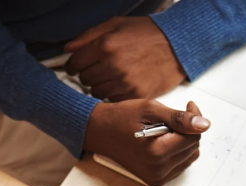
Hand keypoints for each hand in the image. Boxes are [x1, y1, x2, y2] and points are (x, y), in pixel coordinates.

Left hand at [64, 17, 184, 100]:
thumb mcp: (116, 24)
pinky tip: (121, 86)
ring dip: (100, 87)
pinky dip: (114, 95)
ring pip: (97, 93)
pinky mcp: (135, 96)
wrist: (177, 46)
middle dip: (87, 75)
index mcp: (106, 45)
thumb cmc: (147, 33)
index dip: (72, 65)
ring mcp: (125, 83)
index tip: (74, 67)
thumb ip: (89, 35)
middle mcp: (113, 65)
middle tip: (97, 71)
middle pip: (85, 80)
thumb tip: (68, 49)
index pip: (75, 63)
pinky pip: (113, 101)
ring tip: (110, 78)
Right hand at [84, 98, 209, 185]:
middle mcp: (158, 169)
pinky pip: (180, 165)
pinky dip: (178, 152)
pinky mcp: (156, 180)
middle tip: (175, 116)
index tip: (188, 105)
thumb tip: (204, 125)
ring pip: (189, 157)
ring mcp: (157, 177)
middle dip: (190, 130)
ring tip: (168, 130)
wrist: (101, 133)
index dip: (194, 119)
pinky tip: (165, 142)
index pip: (193, 136)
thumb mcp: (151, 109)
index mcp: (156, 152)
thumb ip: (180, 118)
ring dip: (184, 141)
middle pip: (193, 147)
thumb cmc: (123, 117)